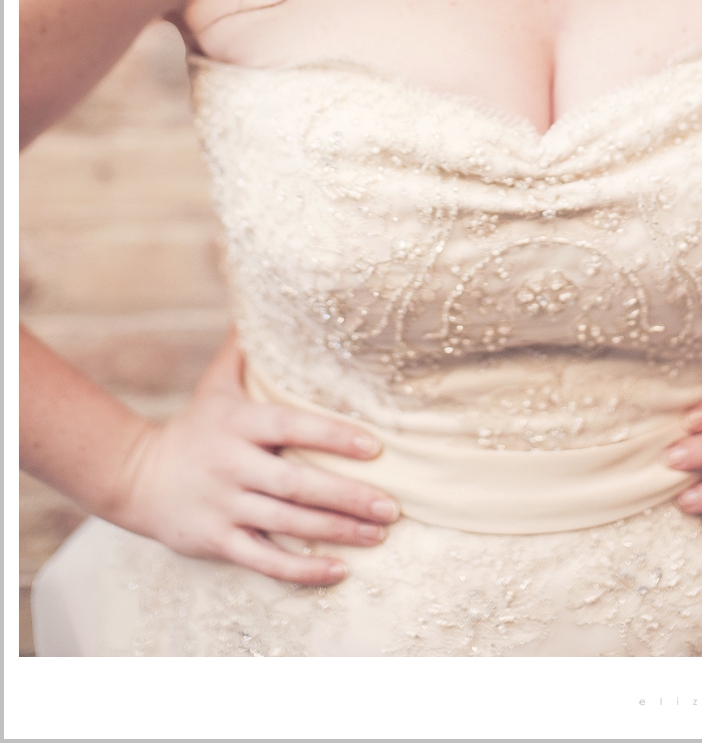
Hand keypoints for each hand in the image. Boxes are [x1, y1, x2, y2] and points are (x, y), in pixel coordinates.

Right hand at [112, 332, 397, 583]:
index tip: (376, 447)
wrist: (136, 477)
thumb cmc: (194, 427)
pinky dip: (302, 570)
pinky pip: (264, 560)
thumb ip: (243, 350)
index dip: (333, 435)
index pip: (292, 425)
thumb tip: (264, 303)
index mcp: (239, 423)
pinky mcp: (217, 540)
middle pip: (297, 483)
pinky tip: (339, 571)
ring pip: (287, 523)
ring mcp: (225, 505)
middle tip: (392, 507)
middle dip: (348, 497)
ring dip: (336, 532)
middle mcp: (233, 465)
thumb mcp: (215, 385)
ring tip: (379, 535)